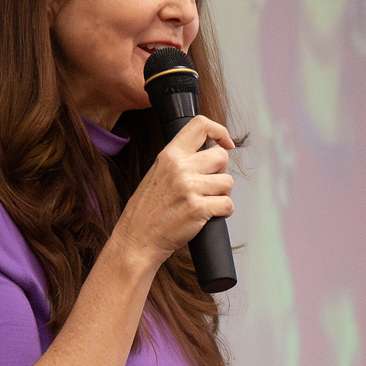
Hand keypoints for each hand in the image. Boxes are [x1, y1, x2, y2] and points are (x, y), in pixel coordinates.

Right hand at [115, 115, 234, 262]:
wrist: (137, 239)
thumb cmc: (146, 211)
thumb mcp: (157, 174)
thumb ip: (179, 161)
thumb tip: (208, 156)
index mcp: (170, 155)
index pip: (201, 126)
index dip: (220, 132)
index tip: (226, 143)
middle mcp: (180, 168)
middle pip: (221, 156)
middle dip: (221, 171)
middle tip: (208, 184)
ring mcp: (190, 188)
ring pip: (228, 182)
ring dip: (222, 194)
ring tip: (205, 201)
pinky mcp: (199, 209)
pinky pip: (227, 205)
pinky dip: (223, 212)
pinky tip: (208, 215)